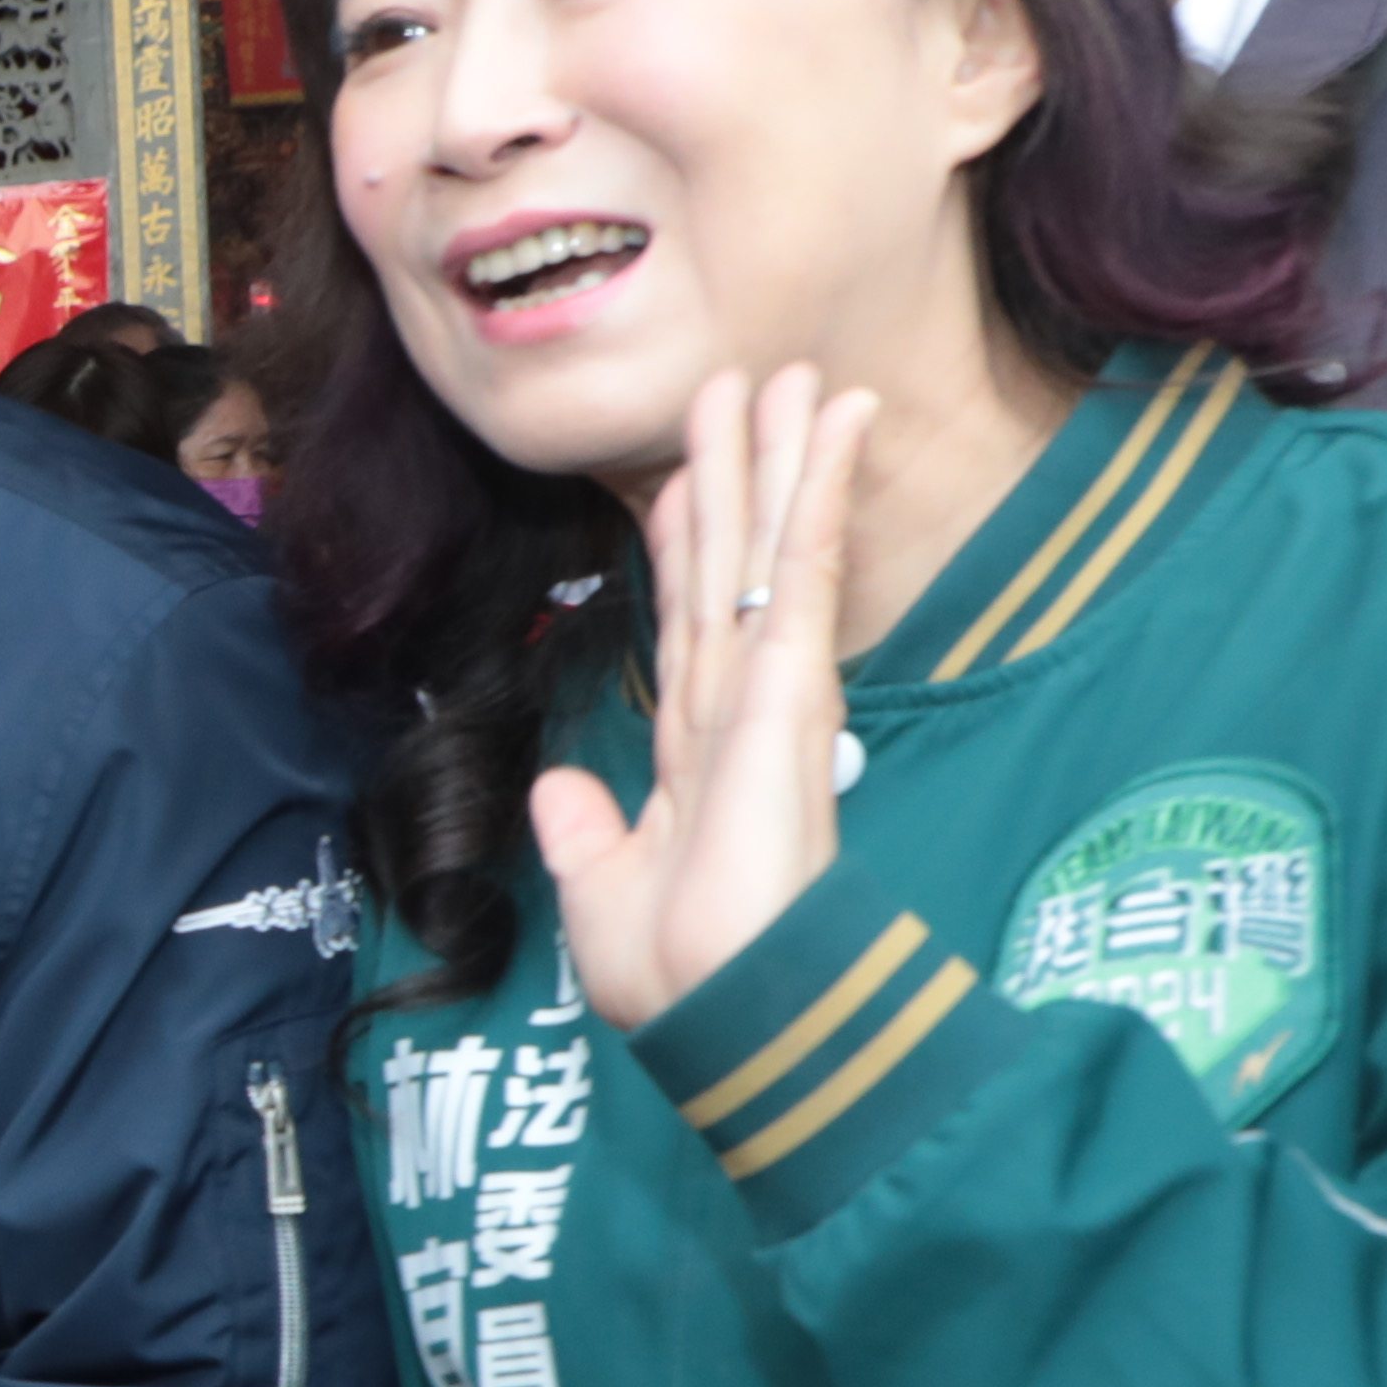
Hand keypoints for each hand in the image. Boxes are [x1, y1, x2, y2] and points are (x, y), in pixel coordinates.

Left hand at [522, 365, 871, 1032]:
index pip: (682, 626)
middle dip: (735, 477)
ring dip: (780, 459)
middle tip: (740, 388)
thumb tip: (558, 796)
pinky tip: (829, 427)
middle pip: (728, 565)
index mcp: (692, 753)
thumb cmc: (678, 975)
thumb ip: (585, 835)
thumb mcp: (603, 892)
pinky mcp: (794, 687)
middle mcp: (734, 709)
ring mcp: (769, 691)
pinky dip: (813, 494)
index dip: (678, 552)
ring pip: (769, 547)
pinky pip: (801, 569)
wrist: (719, 1006)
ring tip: (792, 379)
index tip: (677, 486)